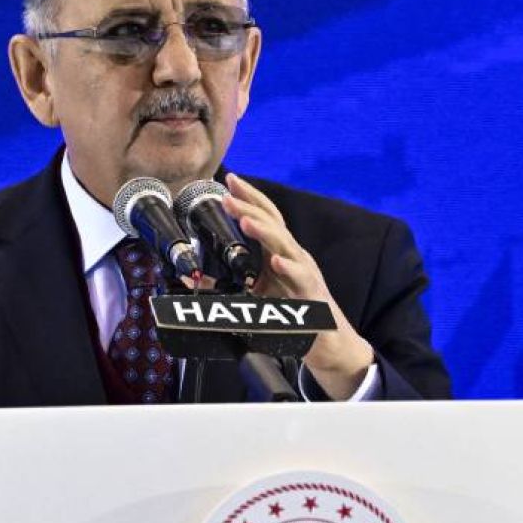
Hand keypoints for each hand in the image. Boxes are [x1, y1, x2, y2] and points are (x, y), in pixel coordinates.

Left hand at [222, 174, 374, 398]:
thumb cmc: (294, 315)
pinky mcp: (312, 297)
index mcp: (281, 252)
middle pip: (273, 224)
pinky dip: (289, 268)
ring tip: (244, 220)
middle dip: (250, 206)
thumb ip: (229, 285)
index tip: (229, 179)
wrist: (328, 342)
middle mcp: (294, 256)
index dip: (249, 196)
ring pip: (285, 246)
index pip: (266, 217)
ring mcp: (305, 274)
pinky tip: (276, 261)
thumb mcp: (255, 297)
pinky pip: (301, 279)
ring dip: (265, 232)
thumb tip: (194, 280)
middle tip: (228, 193)